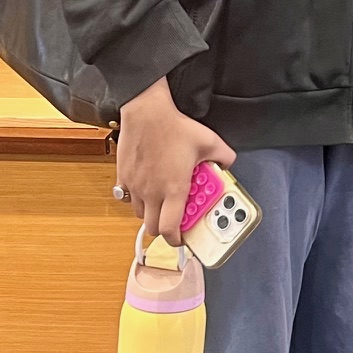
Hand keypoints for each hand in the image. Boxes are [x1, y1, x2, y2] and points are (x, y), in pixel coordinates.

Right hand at [115, 78, 236, 248]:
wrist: (146, 112)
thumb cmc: (175, 127)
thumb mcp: (209, 141)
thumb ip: (224, 157)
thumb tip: (228, 165)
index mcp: (174, 190)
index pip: (171, 230)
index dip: (178, 240)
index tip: (184, 237)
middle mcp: (152, 193)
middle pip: (153, 229)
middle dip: (165, 229)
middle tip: (174, 220)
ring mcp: (135, 186)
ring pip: (140, 214)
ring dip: (151, 213)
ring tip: (162, 201)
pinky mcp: (123, 177)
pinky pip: (127, 197)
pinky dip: (136, 198)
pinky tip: (147, 186)